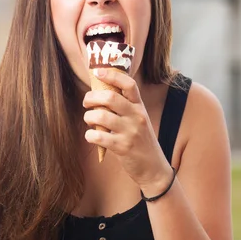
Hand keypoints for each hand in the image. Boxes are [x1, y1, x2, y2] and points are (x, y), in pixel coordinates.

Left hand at [82, 69, 172, 192]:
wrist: (153, 167)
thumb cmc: (141, 141)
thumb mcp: (138, 120)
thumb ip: (124, 107)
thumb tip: (100, 93)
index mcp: (140, 106)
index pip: (129, 84)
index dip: (112, 75)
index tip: (98, 72)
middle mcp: (137, 116)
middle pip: (110, 97)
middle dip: (91, 97)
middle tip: (86, 102)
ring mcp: (130, 132)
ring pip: (100, 115)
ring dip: (88, 117)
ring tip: (89, 121)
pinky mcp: (123, 147)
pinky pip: (98, 136)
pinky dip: (90, 135)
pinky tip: (92, 136)